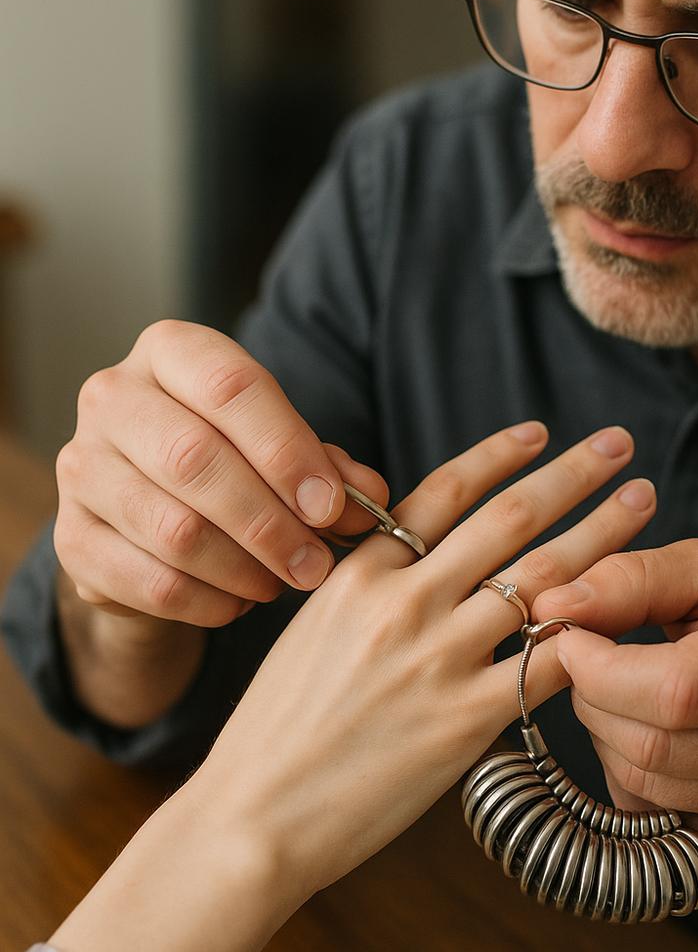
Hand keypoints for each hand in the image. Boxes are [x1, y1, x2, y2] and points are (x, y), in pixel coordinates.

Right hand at [53, 319, 386, 627]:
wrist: (152, 510)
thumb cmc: (232, 460)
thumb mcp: (284, 449)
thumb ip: (328, 468)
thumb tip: (368, 499)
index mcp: (172, 353)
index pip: (231, 387)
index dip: (288, 451)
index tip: (330, 507)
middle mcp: (113, 396)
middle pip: (195, 459)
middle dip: (270, 522)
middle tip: (315, 564)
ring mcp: (82, 466)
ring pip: (174, 529)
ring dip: (245, 568)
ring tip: (284, 582)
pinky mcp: (71, 537)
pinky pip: (150, 582)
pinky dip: (210, 602)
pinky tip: (241, 600)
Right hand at [189, 422, 655, 906]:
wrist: (254, 815)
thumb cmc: (280, 724)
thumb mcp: (313, 625)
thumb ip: (373, 580)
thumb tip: (431, 545)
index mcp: (361, 573)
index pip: (444, 489)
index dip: (499, 454)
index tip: (539, 433)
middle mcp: (402, 603)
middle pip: (508, 518)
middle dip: (573, 473)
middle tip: (619, 444)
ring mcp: (436, 660)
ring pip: (542, 577)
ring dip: (602, 532)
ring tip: (641, 501)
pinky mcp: (464, 722)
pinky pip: (545, 663)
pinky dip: (589, 631)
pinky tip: (627, 606)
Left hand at [532, 539, 697, 848]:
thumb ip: (633, 577)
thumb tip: (554, 606)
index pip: (676, 689)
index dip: (599, 667)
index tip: (569, 633)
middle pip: (651, 744)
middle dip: (593, 696)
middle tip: (590, 658)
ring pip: (641, 783)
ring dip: (603, 732)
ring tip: (619, 689)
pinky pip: (649, 813)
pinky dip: (624, 771)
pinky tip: (644, 729)